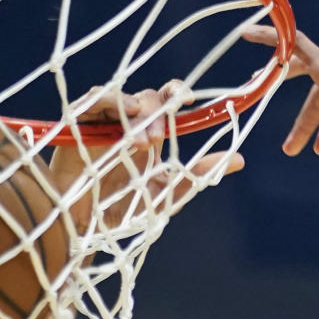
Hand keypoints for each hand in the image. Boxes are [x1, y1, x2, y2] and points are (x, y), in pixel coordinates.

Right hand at [49, 82, 243, 232]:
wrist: (84, 225)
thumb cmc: (122, 208)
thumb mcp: (165, 193)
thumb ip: (198, 174)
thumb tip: (240, 159)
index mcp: (150, 131)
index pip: (166, 100)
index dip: (177, 92)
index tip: (190, 101)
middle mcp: (128, 121)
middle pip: (148, 97)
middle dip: (156, 115)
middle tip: (156, 142)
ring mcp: (103, 120)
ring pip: (122, 96)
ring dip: (135, 112)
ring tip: (140, 141)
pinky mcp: (78, 123)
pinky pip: (92, 100)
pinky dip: (107, 102)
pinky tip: (119, 117)